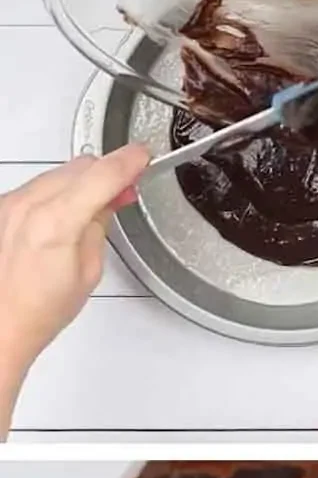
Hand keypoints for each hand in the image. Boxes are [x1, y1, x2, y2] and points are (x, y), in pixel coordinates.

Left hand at [0, 146, 148, 433]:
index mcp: (56, 222)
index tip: (143, 156)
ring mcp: (10, 204)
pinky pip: (39, 186)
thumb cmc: (40, 307)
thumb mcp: (88, 270)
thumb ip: (98, 225)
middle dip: (108, 172)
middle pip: (79, 168)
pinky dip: (62, 190)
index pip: (101, 176)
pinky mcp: (3, 208)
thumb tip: (108, 201)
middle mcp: (28, 205)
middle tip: (130, 187)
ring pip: (58, 173)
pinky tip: (74, 208)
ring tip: (103, 202)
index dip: (127, 163)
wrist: (2, 321)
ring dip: (85, 181)